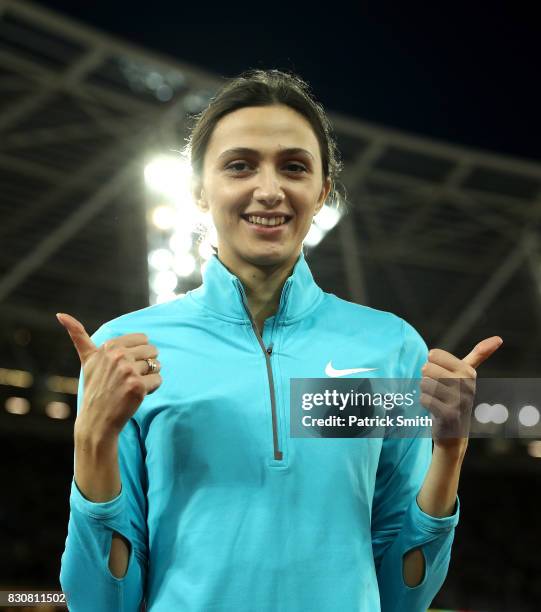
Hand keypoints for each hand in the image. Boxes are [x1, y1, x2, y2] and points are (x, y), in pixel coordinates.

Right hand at [56, 312, 161, 436]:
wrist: (96, 420)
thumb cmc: (95, 388)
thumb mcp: (87, 360)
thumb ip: (78, 336)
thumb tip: (60, 314)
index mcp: (109, 346)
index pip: (143, 339)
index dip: (137, 355)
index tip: (123, 367)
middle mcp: (118, 356)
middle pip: (152, 351)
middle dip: (145, 365)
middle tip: (128, 379)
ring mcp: (128, 371)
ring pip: (157, 365)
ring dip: (149, 377)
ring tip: (130, 387)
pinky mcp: (137, 386)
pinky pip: (158, 380)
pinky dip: (152, 388)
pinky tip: (136, 395)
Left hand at [420, 336, 502, 452]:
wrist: (454, 432)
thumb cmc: (456, 397)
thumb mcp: (468, 374)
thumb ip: (479, 355)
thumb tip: (498, 339)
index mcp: (468, 371)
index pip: (433, 355)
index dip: (431, 364)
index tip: (441, 375)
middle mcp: (466, 384)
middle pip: (427, 368)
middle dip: (426, 378)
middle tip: (437, 389)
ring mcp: (459, 400)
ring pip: (424, 383)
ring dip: (425, 391)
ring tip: (437, 399)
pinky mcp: (449, 414)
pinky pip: (424, 399)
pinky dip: (425, 403)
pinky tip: (435, 408)